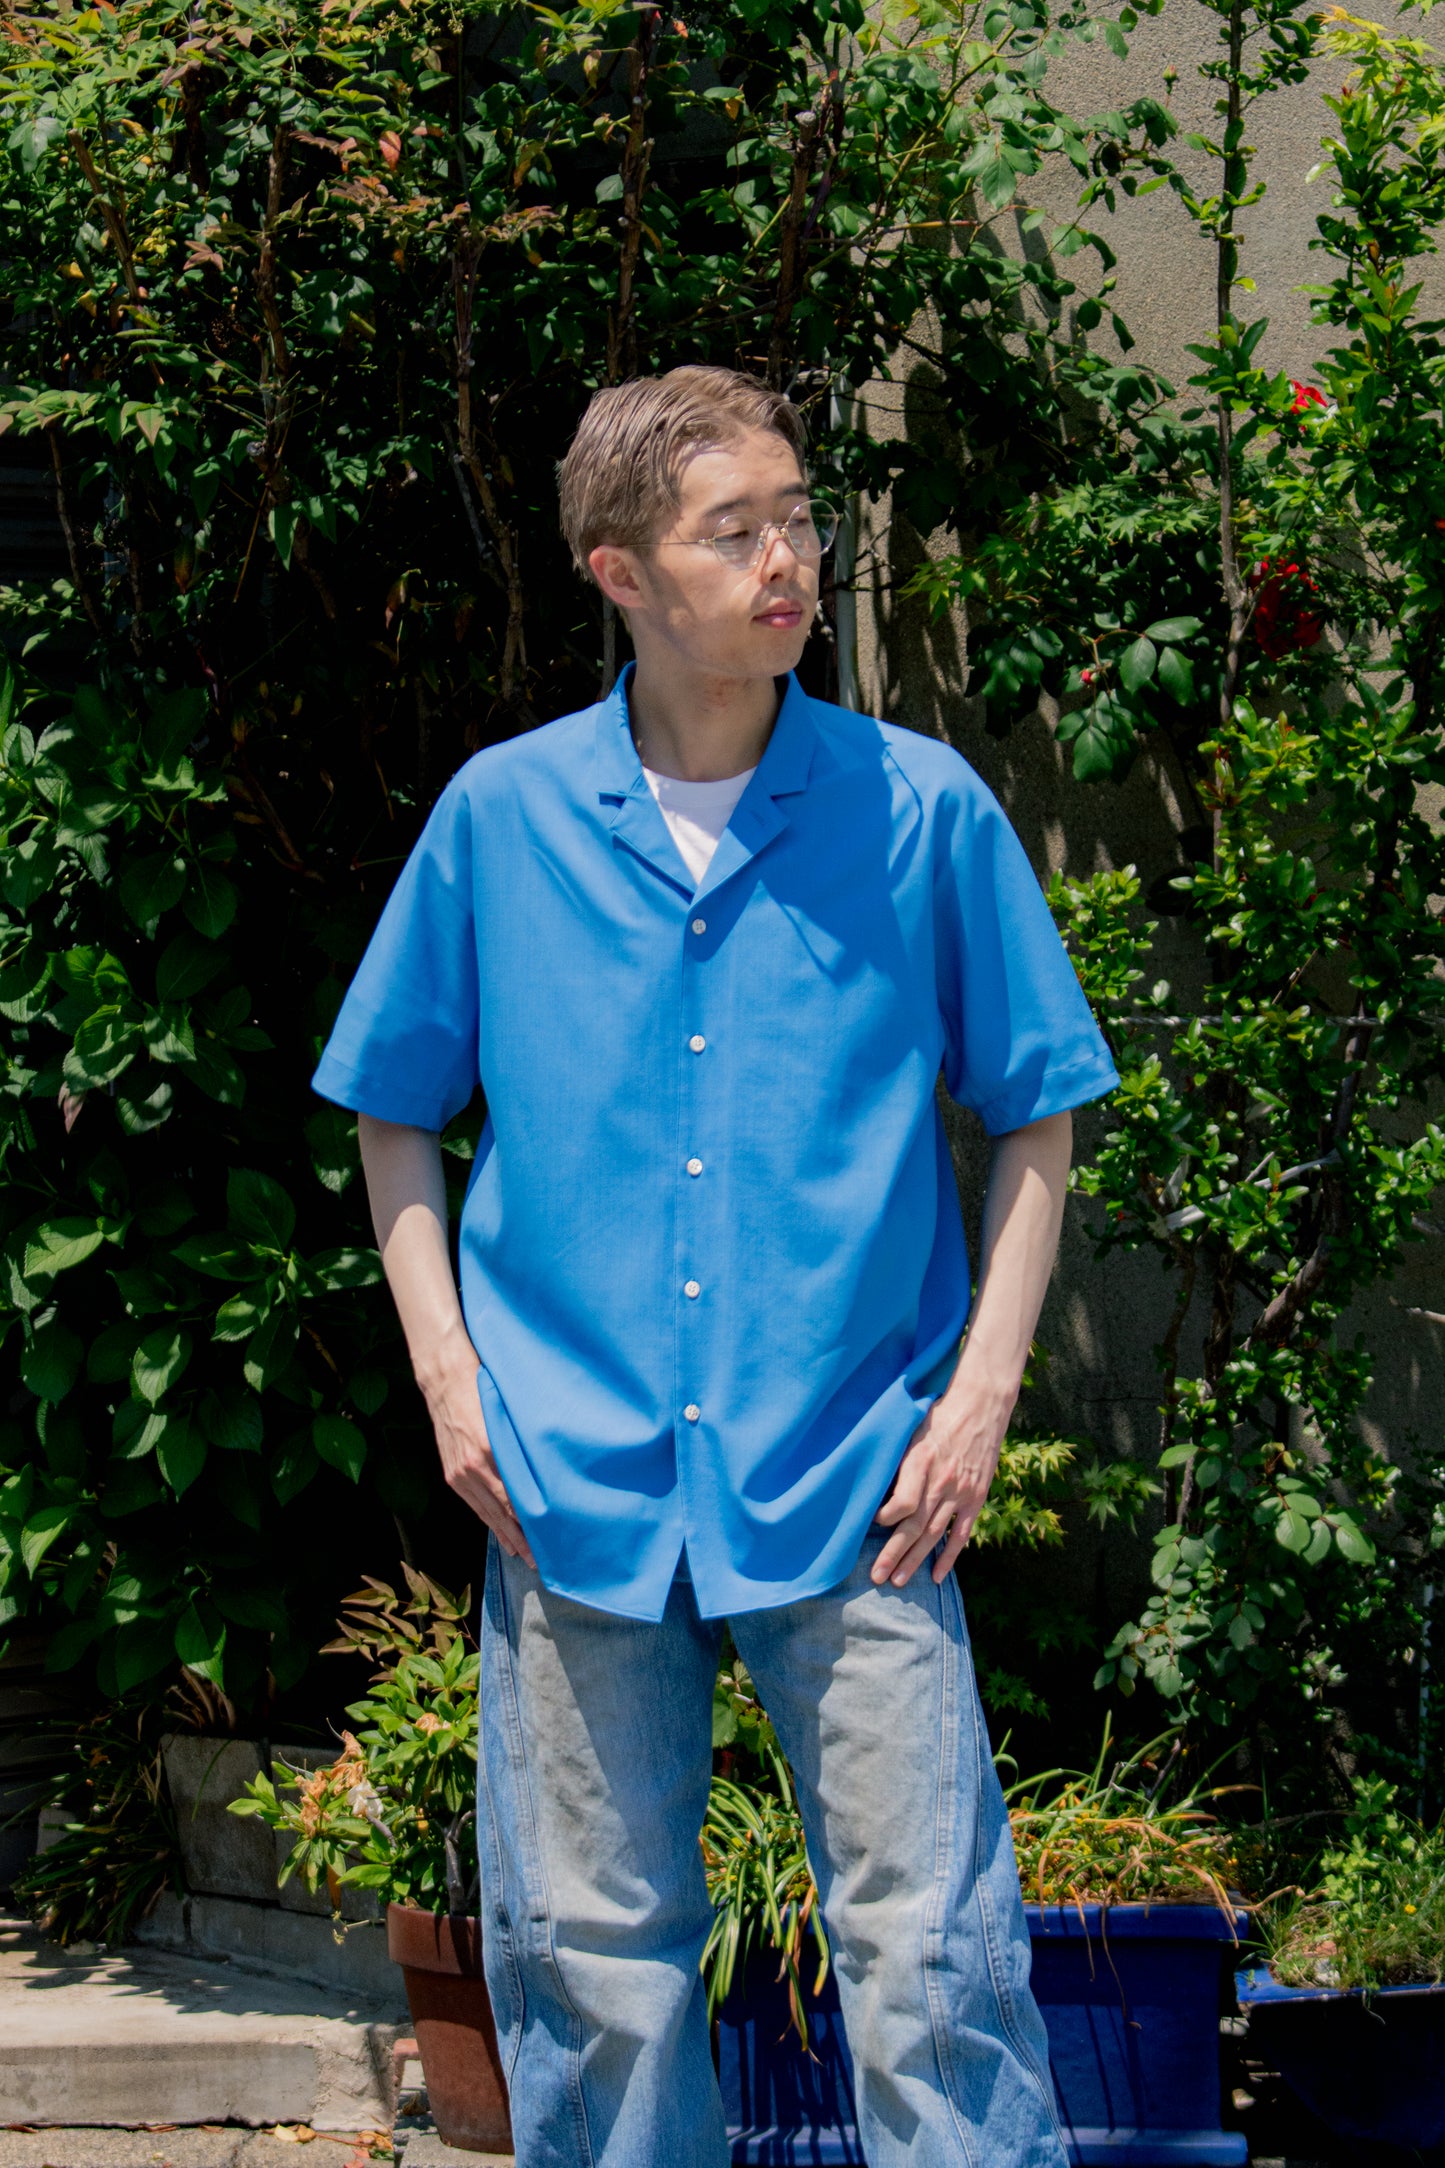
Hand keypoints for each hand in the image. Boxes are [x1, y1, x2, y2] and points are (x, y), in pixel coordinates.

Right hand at [419, 1344, 535, 1567]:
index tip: (549, 1541)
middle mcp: (472, 1468)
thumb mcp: (509, 1415)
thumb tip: (546, 1473)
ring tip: (522, 1554)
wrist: (445, 1380)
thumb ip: (522, 1446)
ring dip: (504, 1536)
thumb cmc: (484, 1389)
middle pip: (501, 1514)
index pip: (514, 1499)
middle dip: (521, 1540)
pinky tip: (499, 1532)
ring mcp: (459, 1473)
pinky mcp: (451, 1474)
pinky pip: (473, 1504)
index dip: (530, 1524)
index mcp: (489, 1452)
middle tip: (540, 1562)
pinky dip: (487, 1520)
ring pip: (485, 1513)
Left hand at [871, 1369, 1013, 1588]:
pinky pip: (961, 1533)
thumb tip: (875, 1489)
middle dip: (894, 1554)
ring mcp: (961, 1493)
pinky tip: (936, 1575)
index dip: (884, 1518)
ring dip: (916, 1560)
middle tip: (877, 1577)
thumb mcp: (911, 1431)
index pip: (901, 1504)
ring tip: (899, 1581)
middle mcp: (941, 1482)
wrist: (981, 1406)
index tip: (870, 1523)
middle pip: (915, 1527)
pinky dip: (949, 1556)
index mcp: (921, 1463)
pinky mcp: (976, 1498)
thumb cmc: (939, 1415)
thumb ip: (898, 1462)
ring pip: (935, 1535)